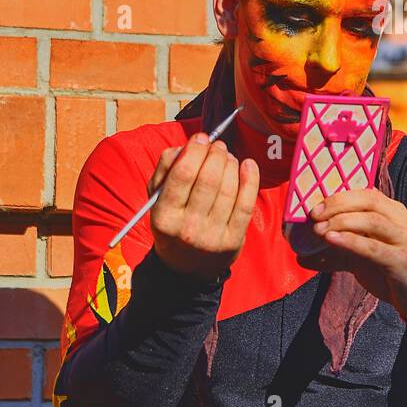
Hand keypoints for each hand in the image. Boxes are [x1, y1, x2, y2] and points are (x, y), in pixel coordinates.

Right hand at [147, 135, 258, 280]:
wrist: (186, 267)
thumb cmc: (173, 222)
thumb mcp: (156, 199)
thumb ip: (165, 169)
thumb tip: (186, 146)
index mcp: (164, 216)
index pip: (183, 174)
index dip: (195, 150)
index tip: (201, 138)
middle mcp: (188, 228)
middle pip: (209, 179)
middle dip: (216, 154)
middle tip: (218, 147)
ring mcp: (213, 236)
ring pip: (229, 188)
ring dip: (231, 164)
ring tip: (228, 157)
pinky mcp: (233, 240)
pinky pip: (246, 203)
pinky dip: (250, 179)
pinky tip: (248, 165)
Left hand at [304, 190, 406, 323]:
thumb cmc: (393, 272)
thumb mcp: (364, 258)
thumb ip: (338, 252)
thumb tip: (303, 255)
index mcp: (395, 213)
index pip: (366, 194)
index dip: (340, 197)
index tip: (315, 206)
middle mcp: (402, 221)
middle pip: (369, 201)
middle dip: (338, 204)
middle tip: (314, 215)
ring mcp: (405, 240)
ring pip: (372, 220)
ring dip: (341, 222)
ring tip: (319, 230)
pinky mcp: (402, 261)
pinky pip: (374, 247)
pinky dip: (351, 241)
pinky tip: (332, 240)